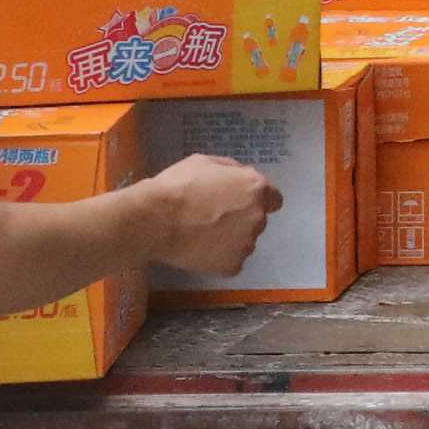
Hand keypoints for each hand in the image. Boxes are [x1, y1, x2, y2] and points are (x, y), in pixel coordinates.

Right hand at [144, 153, 282, 276]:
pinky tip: (199, 248)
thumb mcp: (205, 162)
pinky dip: (219, 256)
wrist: (155, 220)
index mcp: (255, 189)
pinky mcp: (233, 266)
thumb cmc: (178, 186)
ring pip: (244, 241)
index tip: (240, 202)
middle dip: (241, 218)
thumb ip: (231, 170)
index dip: (257, 200)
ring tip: (201, 234)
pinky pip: (231, 260)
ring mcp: (247, 244)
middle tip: (212, 217)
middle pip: (257, 219)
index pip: (274, 199)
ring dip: (231, 238)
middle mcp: (258, 217)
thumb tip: (240, 177)